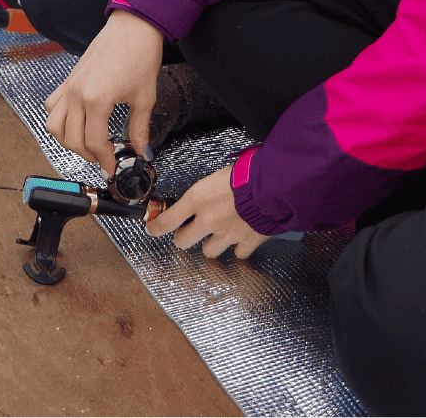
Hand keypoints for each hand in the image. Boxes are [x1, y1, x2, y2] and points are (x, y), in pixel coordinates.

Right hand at [45, 10, 164, 174]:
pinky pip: (53, 106)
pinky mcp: (68, 79)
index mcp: (97, 99)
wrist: (133, 27)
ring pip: (54, 125)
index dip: (104, 159)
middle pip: (71, 139)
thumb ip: (140, 129)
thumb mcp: (145, 98)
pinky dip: (59, 120)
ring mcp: (69, 85)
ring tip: (87, 145)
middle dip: (87, 155)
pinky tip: (76, 123)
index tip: (112, 166)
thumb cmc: (140, 55)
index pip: (93, 142)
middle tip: (103, 158)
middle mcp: (77, 93)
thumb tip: (142, 150)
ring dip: (68, 141)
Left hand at [148, 165, 271, 259]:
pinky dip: (238, 248)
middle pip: (183, 242)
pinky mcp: (246, 241)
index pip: (166, 220)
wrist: (272, 183)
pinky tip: (240, 239)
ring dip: (212, 243)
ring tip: (218, 234)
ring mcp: (226, 233)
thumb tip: (203, 196)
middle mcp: (208, 220)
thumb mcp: (216, 175)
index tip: (152, 228)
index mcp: (197, 199)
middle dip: (184, 237)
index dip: (155, 227)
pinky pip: (238, 253)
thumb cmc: (247, 172)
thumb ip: (205, 191)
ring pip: (209, 251)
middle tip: (189, 231)